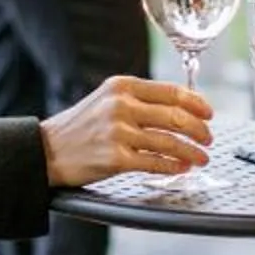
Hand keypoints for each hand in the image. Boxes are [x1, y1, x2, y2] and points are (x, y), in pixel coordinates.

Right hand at [40, 76, 213, 186]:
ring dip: (192, 152)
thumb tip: (180, 109)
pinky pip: (155, 162)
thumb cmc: (80, 128)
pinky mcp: (115, 158)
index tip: (209, 113)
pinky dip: (174, 166)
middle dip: (199, 130)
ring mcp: (117, 132)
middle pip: (175, 116)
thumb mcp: (106, 100)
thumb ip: (138, 100)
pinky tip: (182, 168)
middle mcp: (120, 105)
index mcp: (121, 86)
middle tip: (208, 139)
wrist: (46, 151)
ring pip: (169, 141)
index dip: (197, 103)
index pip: (171, 91)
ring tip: (201, 158)